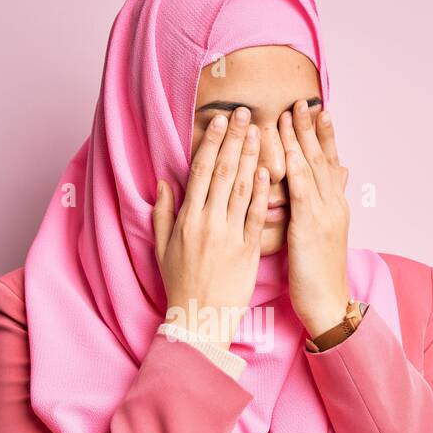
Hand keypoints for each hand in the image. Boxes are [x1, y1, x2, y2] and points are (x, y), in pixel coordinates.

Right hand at [152, 107, 268, 351]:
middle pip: (224, 171)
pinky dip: (263, 191)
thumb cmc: (180, 284)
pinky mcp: (249, 249)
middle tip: (246, 114)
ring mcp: (230, 235)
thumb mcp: (162, 248)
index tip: (220, 121)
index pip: (201, 171)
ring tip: (261, 132)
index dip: (212, 143)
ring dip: (252, 156)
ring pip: (243, 188)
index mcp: (186, 219)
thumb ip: (163, 213)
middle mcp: (208, 222)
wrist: (200, 318)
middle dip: (235, 139)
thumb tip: (163, 182)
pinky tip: (270, 170)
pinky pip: (257, 214)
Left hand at [280, 99, 351, 338]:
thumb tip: (324, 187)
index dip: (323, 135)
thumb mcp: (322, 236)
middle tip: (304, 100)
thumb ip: (321, 208)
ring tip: (293, 113)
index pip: (329, 162)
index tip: (316, 110)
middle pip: (322, 157)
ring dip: (302, 138)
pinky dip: (295, 168)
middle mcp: (333, 204)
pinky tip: (287, 151)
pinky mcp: (311, 227)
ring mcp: (325, 214)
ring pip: (313, 168)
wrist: (328, 303)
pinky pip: (302, 192)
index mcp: (334, 206)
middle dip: (312, 128)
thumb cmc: (317, 276)